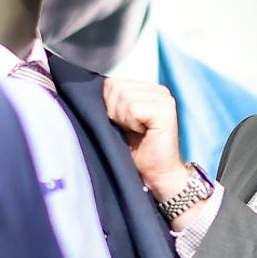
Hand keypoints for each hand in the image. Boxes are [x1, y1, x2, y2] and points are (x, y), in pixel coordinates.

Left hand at [101, 76, 188, 198]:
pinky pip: (133, 108)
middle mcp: (159, 90)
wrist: (157, 174)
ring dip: (123, 119)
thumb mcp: (120, 120)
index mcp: (148, 89)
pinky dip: (131, 124)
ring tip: (136, 131)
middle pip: (117, 87)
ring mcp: (164, 99)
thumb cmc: (137, 151)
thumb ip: (113, 101)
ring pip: (124, 97)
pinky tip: (143, 133)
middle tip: (128, 129)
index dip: (108, 105)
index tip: (121, 124)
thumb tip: (91, 89)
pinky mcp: (165, 111)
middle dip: (114, 112)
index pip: (113, 82)